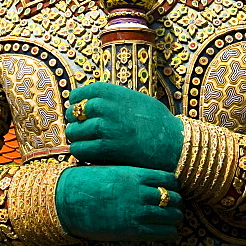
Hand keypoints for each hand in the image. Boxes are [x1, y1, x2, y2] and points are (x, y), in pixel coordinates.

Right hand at [55, 165, 182, 241]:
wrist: (70, 200)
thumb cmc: (88, 182)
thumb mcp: (113, 169)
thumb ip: (132, 173)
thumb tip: (147, 177)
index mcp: (136, 174)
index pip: (168, 178)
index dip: (173, 184)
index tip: (172, 188)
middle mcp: (141, 192)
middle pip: (173, 198)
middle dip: (177, 202)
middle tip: (176, 206)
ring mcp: (138, 212)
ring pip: (171, 216)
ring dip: (176, 218)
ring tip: (175, 220)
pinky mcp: (133, 231)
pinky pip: (162, 233)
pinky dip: (170, 233)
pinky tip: (170, 233)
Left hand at [65, 82, 183, 171]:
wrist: (172, 141)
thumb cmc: (156, 120)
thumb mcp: (134, 99)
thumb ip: (113, 99)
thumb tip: (93, 102)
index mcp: (112, 92)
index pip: (80, 94)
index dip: (76, 102)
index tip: (78, 108)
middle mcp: (105, 107)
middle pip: (74, 113)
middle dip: (75, 121)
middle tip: (81, 128)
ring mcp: (104, 127)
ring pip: (74, 132)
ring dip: (76, 137)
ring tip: (85, 141)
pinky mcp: (106, 148)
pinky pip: (79, 149)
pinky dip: (80, 152)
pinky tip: (89, 153)